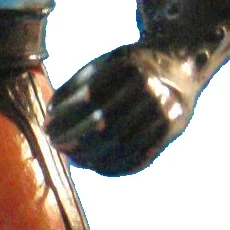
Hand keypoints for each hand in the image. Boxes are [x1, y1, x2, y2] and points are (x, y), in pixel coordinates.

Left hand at [46, 45, 195, 175]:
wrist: (180, 65)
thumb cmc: (130, 66)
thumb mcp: (106, 62)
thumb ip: (78, 85)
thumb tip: (52, 115)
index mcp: (130, 66)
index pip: (90, 97)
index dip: (66, 116)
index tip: (48, 126)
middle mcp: (151, 89)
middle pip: (105, 124)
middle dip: (75, 139)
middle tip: (56, 145)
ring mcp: (165, 112)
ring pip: (121, 146)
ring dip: (91, 157)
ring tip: (72, 158)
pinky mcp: (172, 131)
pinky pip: (138, 158)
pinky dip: (112, 166)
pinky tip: (93, 165)